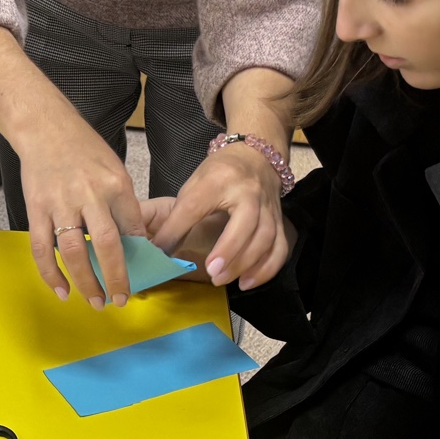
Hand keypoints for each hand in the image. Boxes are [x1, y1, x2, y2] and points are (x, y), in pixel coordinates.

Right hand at [18, 113, 145, 310]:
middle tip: (121, 300)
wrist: (45, 128)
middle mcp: (89, 195)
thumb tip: (133, 240)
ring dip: (85, 282)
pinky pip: (42, 248)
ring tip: (95, 301)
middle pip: (106, 245)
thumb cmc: (84, 149)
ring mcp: (60, 204)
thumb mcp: (115, 170)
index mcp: (115, 185)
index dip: (139, 256)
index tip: (141, 274)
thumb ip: (123, 204)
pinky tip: (61, 290)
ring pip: (73, 252)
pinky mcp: (36, 209)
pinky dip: (51, 273)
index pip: (133, 228)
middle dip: (116, 278)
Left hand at [147, 144, 287, 289]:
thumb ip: (180, 215)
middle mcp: (248, 192)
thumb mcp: (194, 185)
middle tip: (211, 273)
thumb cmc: (219, 174)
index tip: (162, 252)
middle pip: (245, 223)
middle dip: (228, 251)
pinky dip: (266, 269)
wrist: (256, 156)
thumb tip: (159, 250)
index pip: (195, 206)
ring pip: (265, 238)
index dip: (176, 230)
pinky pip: (280, 247)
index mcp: (219, 179)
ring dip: (246, 264)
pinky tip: (247, 282)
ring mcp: (268, 207)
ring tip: (222, 280)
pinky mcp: (280, 221)